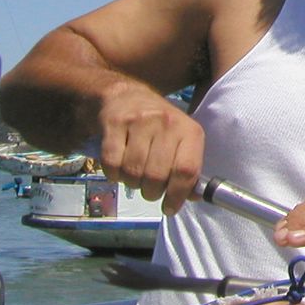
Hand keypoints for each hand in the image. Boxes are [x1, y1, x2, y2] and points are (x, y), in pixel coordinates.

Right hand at [95, 82, 202, 214]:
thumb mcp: (181, 142)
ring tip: (134, 174)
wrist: (126, 96)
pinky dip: (113, 174)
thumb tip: (193, 197)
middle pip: (156, 176)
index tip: (169, 208)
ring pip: (132, 172)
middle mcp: (167, 123)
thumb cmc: (159, 127)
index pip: (187, 170)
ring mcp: (140, 121)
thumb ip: (188, 169)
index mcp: (190, 131)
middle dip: (151, 192)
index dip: (177, 195)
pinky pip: (111, 164)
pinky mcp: (114, 123)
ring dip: (131, 183)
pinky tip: (118, 166)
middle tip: (148, 188)